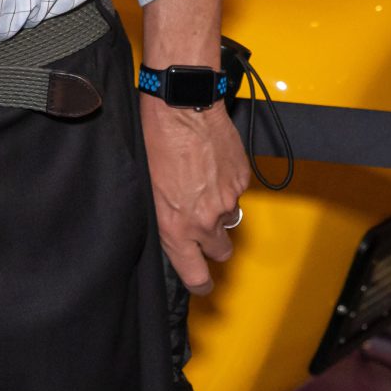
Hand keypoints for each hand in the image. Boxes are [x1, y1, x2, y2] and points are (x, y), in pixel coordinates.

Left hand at [139, 95, 251, 294]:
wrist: (183, 107)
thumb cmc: (155, 140)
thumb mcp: (148, 186)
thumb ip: (164, 215)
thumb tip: (172, 228)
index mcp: (176, 226)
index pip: (195, 274)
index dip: (199, 283)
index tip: (200, 283)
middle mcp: (205, 219)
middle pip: (221, 251)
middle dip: (214, 245)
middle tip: (202, 225)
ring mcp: (228, 199)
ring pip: (230, 217)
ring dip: (220, 209)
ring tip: (202, 183)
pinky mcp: (242, 179)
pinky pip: (238, 191)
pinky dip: (228, 183)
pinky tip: (211, 164)